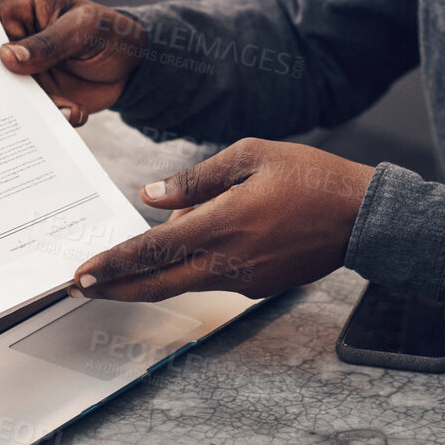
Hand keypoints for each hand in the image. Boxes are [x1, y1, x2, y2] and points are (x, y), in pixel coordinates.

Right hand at [0, 0, 146, 124]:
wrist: (135, 64)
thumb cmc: (108, 30)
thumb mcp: (82, 29)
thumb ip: (48, 43)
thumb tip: (7, 56)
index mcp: (18, 11)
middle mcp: (15, 43)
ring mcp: (25, 72)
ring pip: (7, 93)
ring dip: (28, 107)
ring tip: (61, 106)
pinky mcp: (40, 97)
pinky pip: (34, 113)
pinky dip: (53, 118)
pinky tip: (76, 111)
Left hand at [70, 138, 372, 302]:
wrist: (363, 215)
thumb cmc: (310, 176)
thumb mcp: (249, 156)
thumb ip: (195, 179)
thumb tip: (150, 196)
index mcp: (221, 224)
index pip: (151, 251)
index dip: (112, 265)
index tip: (81, 275)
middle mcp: (228, 261)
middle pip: (157, 284)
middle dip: (116, 288)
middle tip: (81, 287)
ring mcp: (245, 280)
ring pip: (184, 281)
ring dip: (157, 270)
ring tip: (152, 242)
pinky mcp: (258, 287)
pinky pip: (212, 278)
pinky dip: (193, 264)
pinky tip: (200, 236)